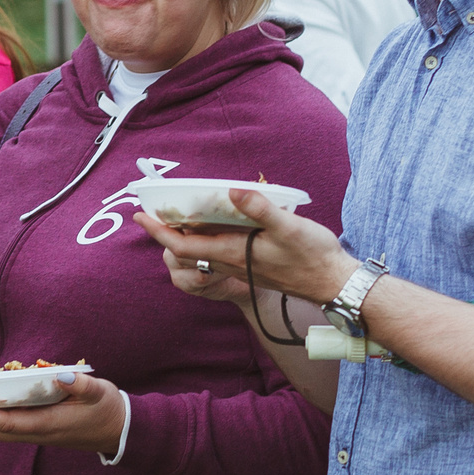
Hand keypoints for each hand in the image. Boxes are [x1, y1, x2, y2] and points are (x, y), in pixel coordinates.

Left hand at [0, 371, 129, 453]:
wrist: (119, 432)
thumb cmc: (107, 409)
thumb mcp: (99, 392)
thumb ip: (81, 384)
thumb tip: (62, 375)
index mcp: (48, 424)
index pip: (7, 423)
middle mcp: (37, 433)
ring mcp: (36, 434)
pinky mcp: (37, 430)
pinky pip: (5, 429)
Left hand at [140, 189, 355, 305]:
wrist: (333, 283)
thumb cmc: (313, 256)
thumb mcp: (289, 227)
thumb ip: (261, 209)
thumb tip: (232, 191)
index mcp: (233, 253)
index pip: (184, 245)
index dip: (159, 231)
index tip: (140, 215)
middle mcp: (231, 261)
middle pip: (186, 250)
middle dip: (165, 231)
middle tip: (150, 209)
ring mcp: (240, 264)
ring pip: (201, 252)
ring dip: (183, 235)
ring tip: (173, 213)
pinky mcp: (250, 263)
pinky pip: (216, 252)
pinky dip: (204, 238)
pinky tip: (210, 223)